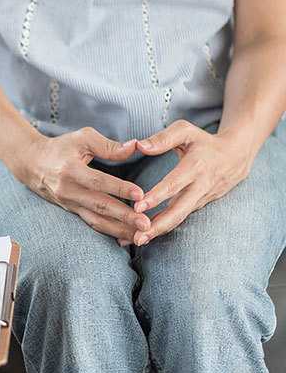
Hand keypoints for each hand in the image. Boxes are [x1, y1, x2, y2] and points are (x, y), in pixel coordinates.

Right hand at [16, 127, 150, 244]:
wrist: (32, 163)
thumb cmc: (60, 148)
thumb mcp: (81, 138)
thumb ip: (108, 145)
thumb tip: (135, 147)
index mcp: (70, 169)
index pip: (97, 181)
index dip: (119, 188)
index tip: (140, 194)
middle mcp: (68, 190)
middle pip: (99, 206)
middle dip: (124, 217)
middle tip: (146, 224)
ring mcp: (69, 203)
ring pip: (96, 220)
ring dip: (119, 230)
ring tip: (141, 237)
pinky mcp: (71, 211)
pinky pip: (92, 223)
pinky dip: (110, 231)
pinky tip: (126, 238)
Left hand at [133, 120, 253, 244]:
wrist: (236, 156)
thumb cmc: (203, 141)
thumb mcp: (185, 131)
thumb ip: (162, 138)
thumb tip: (138, 146)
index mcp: (196, 166)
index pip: (174, 184)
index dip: (157, 196)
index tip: (138, 206)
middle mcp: (200, 186)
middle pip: (179, 210)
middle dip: (159, 225)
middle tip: (138, 236)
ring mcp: (202, 199)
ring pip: (180, 218)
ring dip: (159, 231)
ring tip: (137, 241)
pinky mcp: (200, 206)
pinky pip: (181, 218)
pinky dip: (164, 228)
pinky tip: (146, 236)